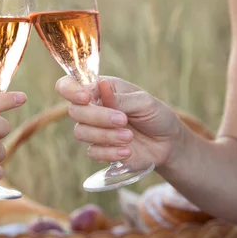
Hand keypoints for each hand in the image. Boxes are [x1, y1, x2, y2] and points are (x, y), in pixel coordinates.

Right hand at [55, 76, 182, 170]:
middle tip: (123, 120)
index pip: (69, 85)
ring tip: (129, 137)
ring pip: (81, 132)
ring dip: (105, 135)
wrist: (167, 143)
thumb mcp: (144, 102)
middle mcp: (92, 108)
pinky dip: (109, 152)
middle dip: (98, 117)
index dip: (70, 90)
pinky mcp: (100, 150)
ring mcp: (94, 130)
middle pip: (74, 111)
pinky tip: (127, 151)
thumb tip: (100, 85)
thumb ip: (120, 97)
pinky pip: (92, 152)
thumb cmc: (155, 115)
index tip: (86, 97)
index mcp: (99, 89)